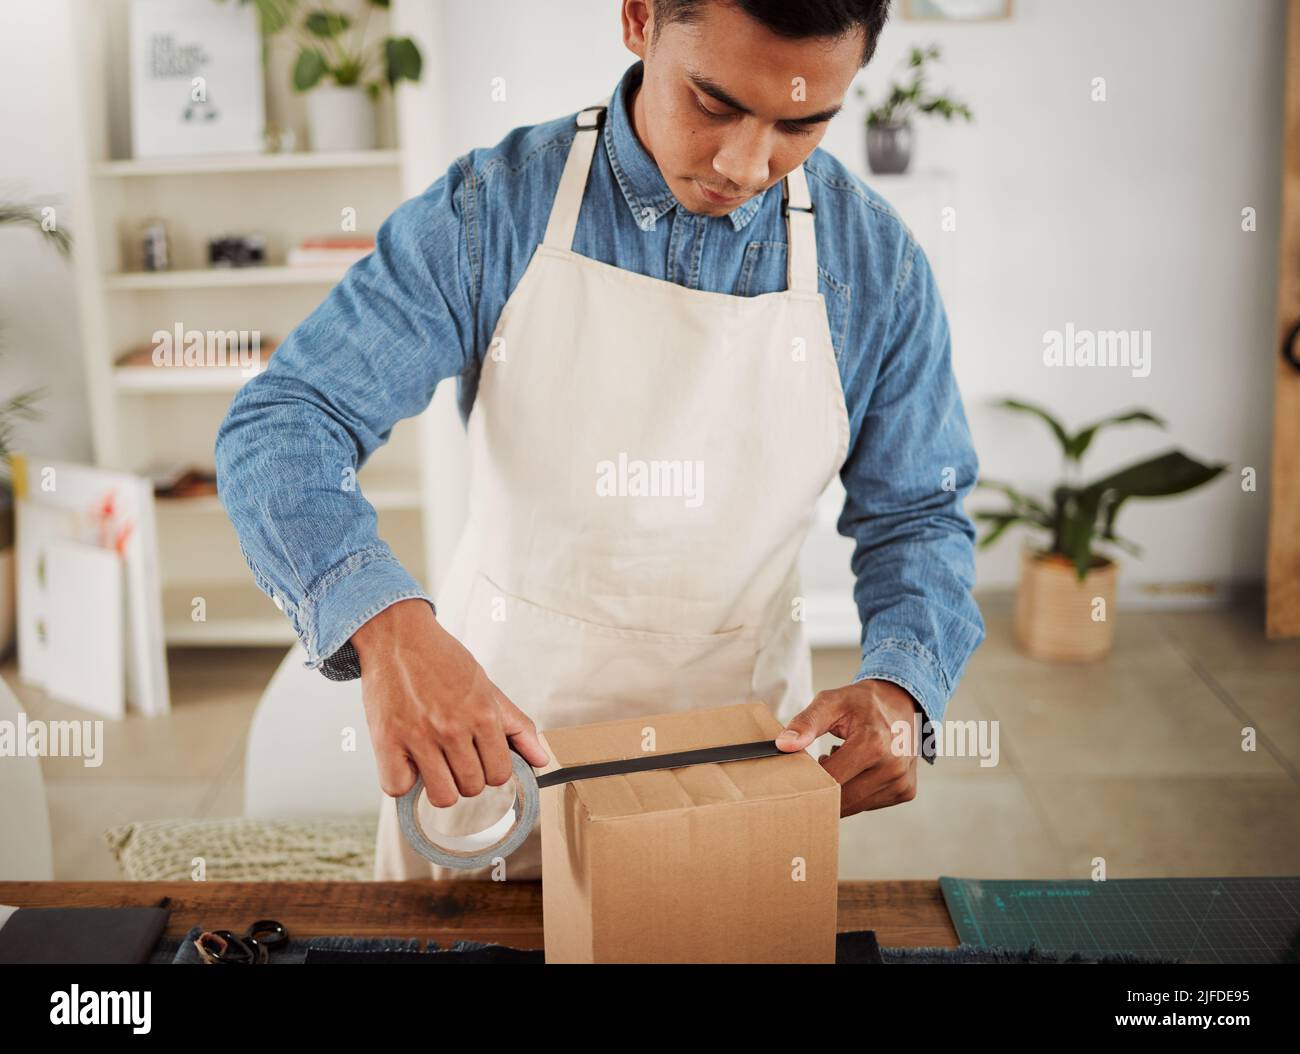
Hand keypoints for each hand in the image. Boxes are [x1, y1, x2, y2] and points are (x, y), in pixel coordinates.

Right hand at [351, 598, 549, 805]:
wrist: (399, 636)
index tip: (480, 759)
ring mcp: (419, 736)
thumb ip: (517, 725)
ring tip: (434, 762)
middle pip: (472, 787)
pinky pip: (398, 788)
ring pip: (442, 795)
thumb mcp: (488, 687)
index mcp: (482, 714)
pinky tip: (408, 762)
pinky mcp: (387, 740)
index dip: (491, 770)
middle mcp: (453, 728)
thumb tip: (541, 760)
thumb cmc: (442, 660)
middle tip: (455, 756)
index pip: (500, 773)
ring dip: (439, 784)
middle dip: (466, 777)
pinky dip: (403, 781)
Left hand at [776, 679, 922, 815]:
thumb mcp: (831, 702)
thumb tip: (783, 745)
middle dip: (824, 789)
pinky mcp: (906, 790)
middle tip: (819, 766)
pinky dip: (858, 792)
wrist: (901, 702)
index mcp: (873, 743)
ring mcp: (901, 781)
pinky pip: (869, 804)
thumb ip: (805, 723)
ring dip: (841, 791)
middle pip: (843, 798)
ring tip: (841, 763)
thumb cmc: (862, 703)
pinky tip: (858, 770)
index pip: (831, 779)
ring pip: (855, 806)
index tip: (798, 773)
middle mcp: (892, 766)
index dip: (810, 780)